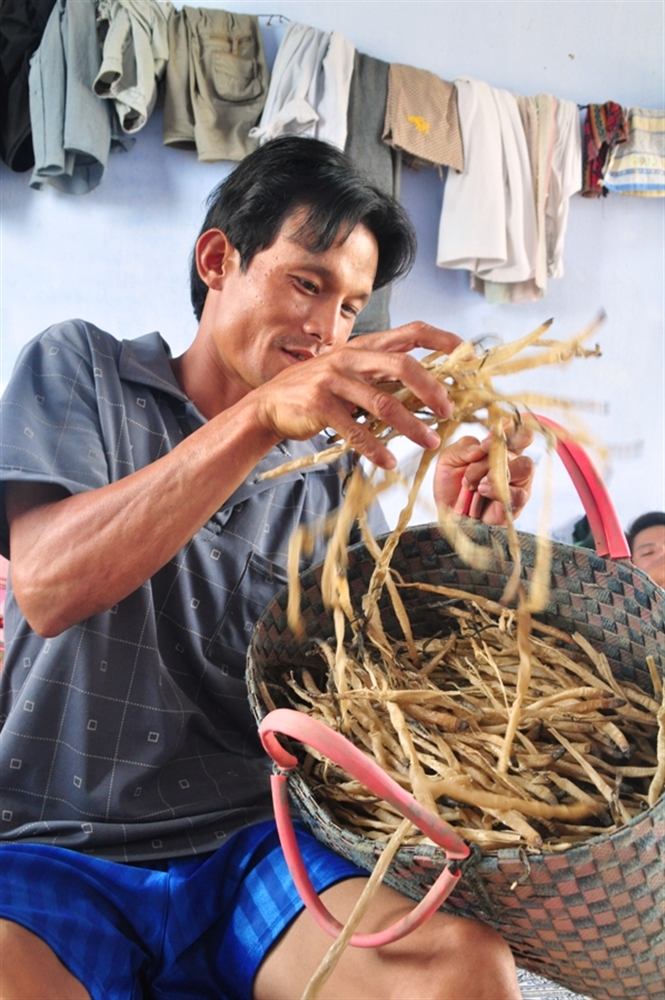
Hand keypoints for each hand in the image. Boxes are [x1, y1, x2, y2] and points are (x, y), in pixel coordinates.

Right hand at [252, 322, 462, 468]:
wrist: (269, 405)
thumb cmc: (318, 391)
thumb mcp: (349, 373)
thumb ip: (381, 375)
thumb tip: (426, 388)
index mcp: (363, 346)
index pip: (409, 332)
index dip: (440, 338)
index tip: (464, 352)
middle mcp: (350, 358)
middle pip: (402, 366)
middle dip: (431, 389)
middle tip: (448, 411)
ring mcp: (333, 380)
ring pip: (383, 404)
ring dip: (411, 427)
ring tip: (429, 442)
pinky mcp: (319, 406)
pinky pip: (355, 431)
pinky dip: (375, 449)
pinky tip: (389, 462)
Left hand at [433, 425, 534, 524]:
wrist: (448, 516)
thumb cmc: (451, 487)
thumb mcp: (448, 461)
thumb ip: (463, 447)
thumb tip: (482, 447)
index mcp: (497, 448)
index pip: (516, 429)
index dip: (508, 430)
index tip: (485, 444)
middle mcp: (512, 462)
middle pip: (524, 441)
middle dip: (501, 448)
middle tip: (482, 457)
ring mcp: (518, 482)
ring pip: (524, 466)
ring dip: (495, 472)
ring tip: (475, 484)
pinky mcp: (517, 503)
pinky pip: (519, 492)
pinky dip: (497, 490)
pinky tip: (482, 492)